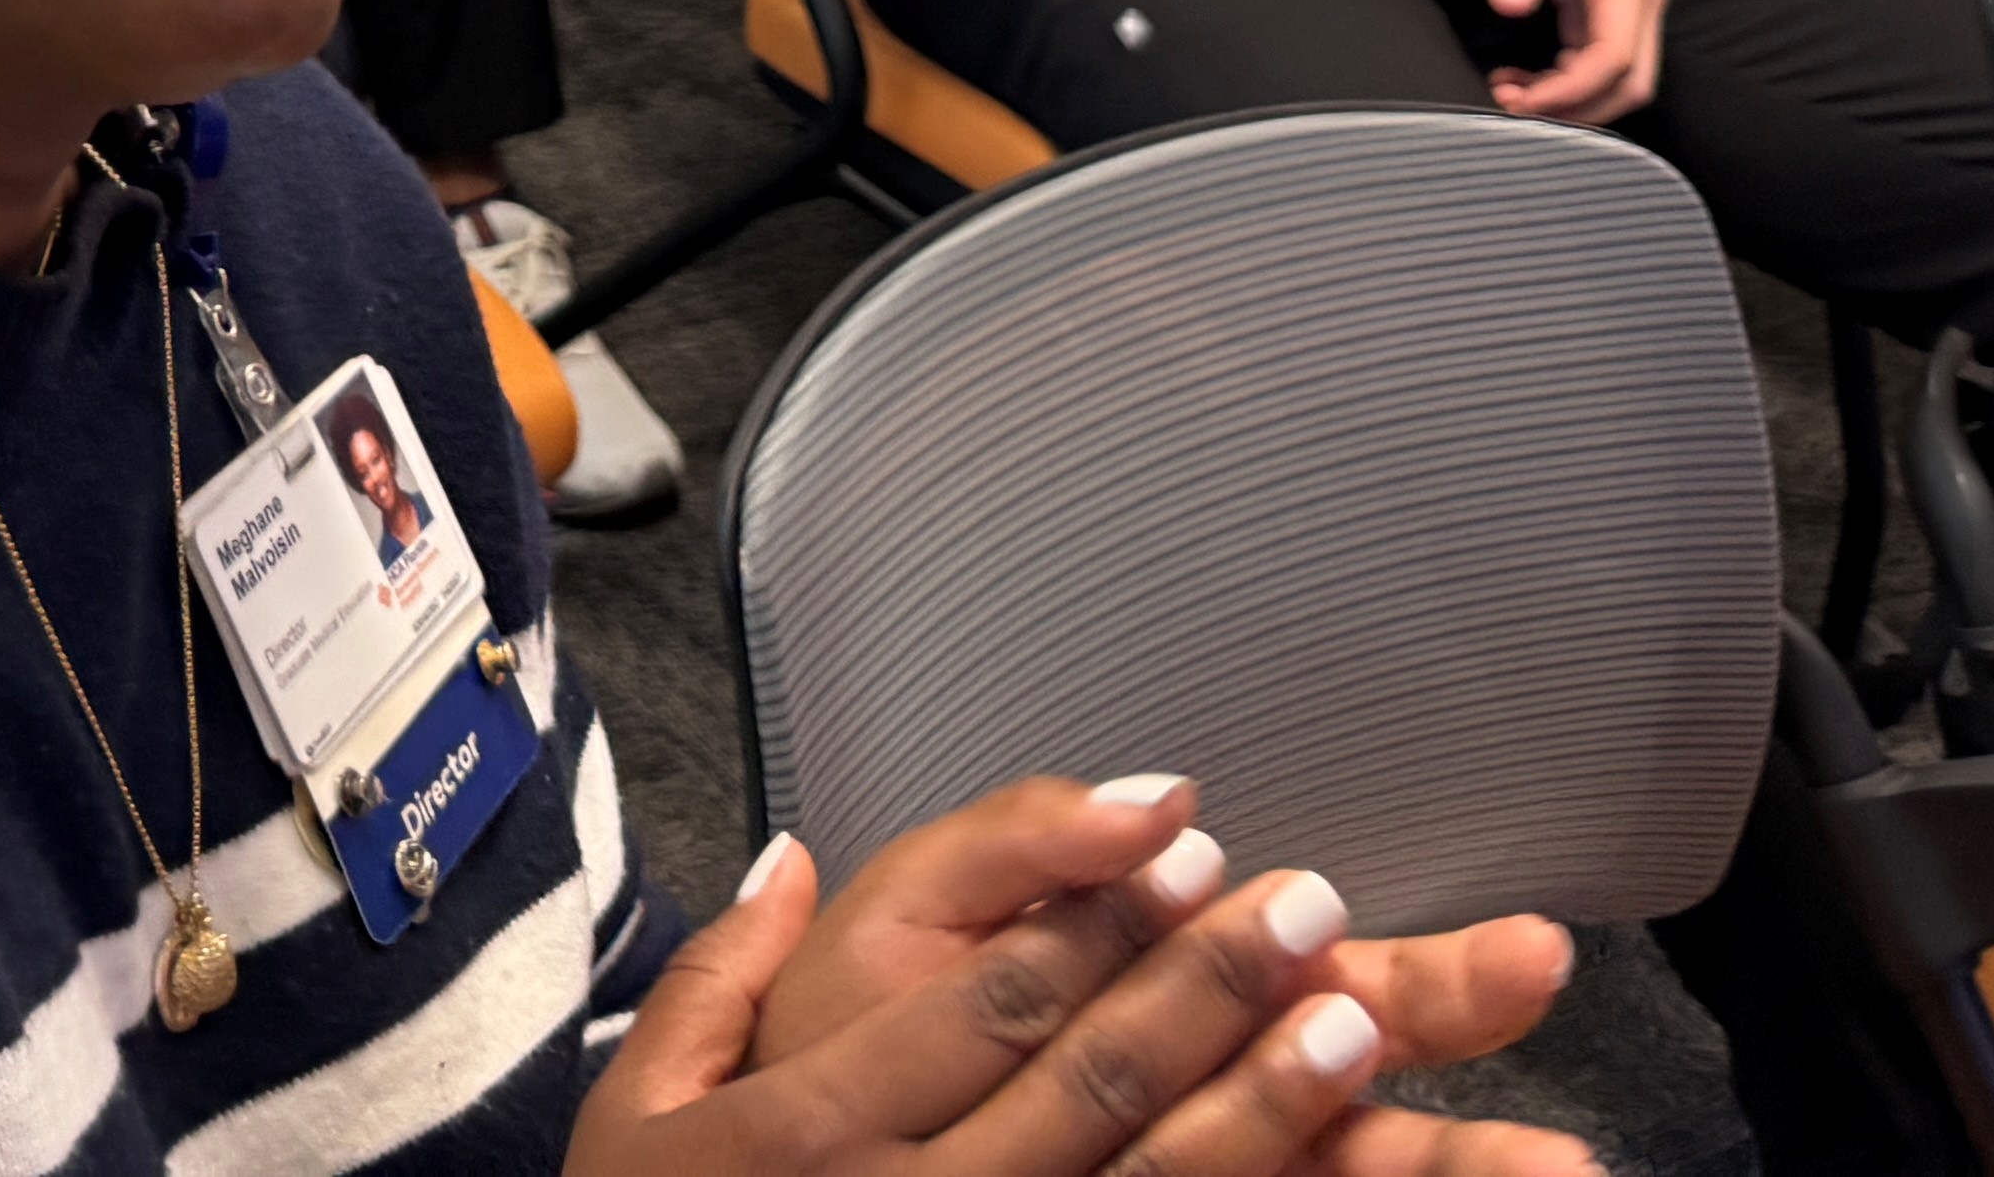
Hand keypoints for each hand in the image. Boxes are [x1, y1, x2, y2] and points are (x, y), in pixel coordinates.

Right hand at [575, 785, 1587, 1176]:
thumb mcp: (638, 1106)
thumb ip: (716, 977)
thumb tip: (787, 858)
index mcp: (813, 1131)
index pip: (986, 1006)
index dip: (1098, 923)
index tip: (1190, 847)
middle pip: (1085, 1084)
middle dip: (1206, 989)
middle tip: (1305, 904)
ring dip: (1260, 1105)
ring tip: (1354, 1027)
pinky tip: (1316, 1161)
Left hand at [1480, 0, 1665, 124]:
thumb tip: (1507, 6)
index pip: (1613, 60)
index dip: (1570, 92)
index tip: (1520, 101)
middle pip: (1630, 83)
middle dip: (1578, 110)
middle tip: (1511, 109)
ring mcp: (1627, 1)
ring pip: (1618, 75)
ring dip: (1572, 97)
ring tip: (1509, 93)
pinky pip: (1599, 55)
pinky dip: (1568, 78)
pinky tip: (1525, 75)